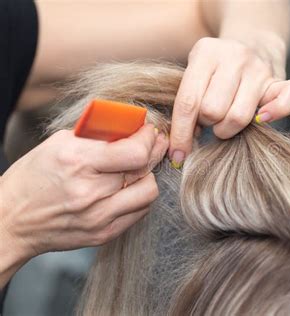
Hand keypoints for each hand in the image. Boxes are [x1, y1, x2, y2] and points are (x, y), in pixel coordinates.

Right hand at [0, 124, 167, 261]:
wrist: (11, 221)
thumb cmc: (33, 178)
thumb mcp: (59, 144)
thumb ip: (98, 135)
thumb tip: (130, 127)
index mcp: (77, 161)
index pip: (134, 151)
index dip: (147, 138)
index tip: (148, 131)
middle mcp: (90, 191)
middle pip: (144, 169)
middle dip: (153, 152)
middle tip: (153, 145)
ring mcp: (99, 216)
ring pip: (149, 192)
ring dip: (147, 177)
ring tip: (137, 170)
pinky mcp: (104, 234)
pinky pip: (140, 212)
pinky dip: (138, 197)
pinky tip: (128, 189)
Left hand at [169, 37, 289, 166]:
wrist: (253, 43)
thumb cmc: (216, 70)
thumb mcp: (195, 73)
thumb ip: (187, 102)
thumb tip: (180, 146)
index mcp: (206, 52)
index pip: (188, 102)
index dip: (181, 134)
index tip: (178, 156)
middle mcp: (234, 56)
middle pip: (213, 111)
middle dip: (207, 123)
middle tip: (209, 119)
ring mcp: (259, 68)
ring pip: (239, 117)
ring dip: (228, 128)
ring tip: (225, 120)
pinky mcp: (280, 81)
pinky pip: (284, 103)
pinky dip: (274, 114)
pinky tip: (260, 118)